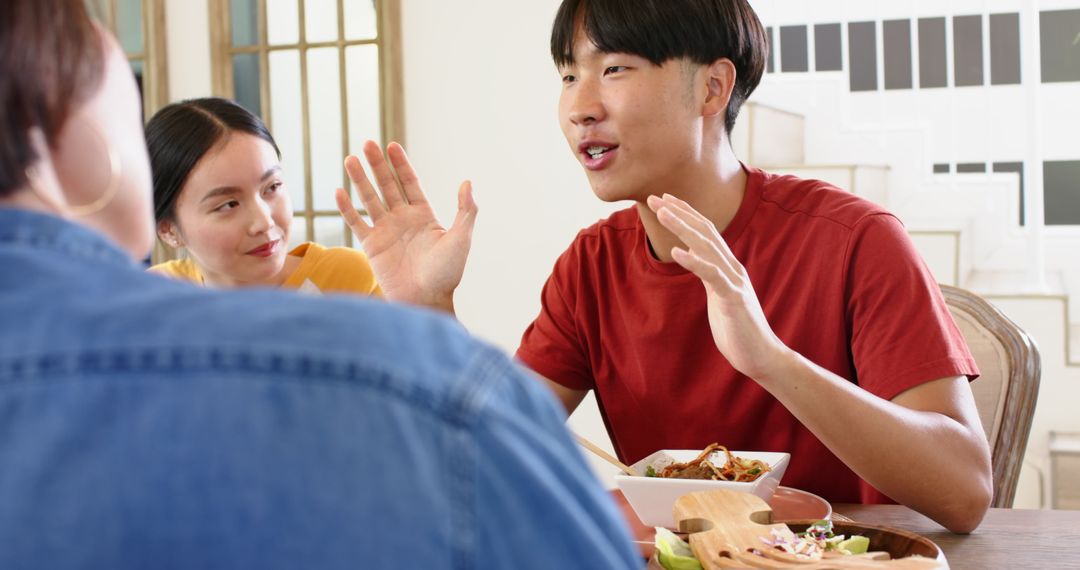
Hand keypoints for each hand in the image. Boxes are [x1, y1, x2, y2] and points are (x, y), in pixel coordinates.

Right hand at [335, 140, 477, 312]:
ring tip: (350, 159)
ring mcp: (386, 231)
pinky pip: (356, 223)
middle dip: (378, 165)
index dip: (401, 164)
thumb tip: (467, 183)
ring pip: (369, 199)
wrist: (426, 300)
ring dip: (360, 180)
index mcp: (424, 215)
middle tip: (367, 144)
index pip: (410, 183)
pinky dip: (347, 209)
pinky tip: (339, 192)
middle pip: (387, 186)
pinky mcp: (371, 246)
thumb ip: (465, 210)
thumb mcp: (461, 239)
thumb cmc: (447, 273)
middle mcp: (403, 220)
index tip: (392, 145)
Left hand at [646, 193, 788, 380]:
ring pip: (706, 246)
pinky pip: (711, 274)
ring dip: (682, 227)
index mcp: (727, 265)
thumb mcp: (718, 295)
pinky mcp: (733, 298)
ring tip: (661, 213)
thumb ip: (708, 275)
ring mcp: (734, 280)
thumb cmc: (738, 328)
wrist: (760, 355)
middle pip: (704, 230)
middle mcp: (732, 266)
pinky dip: (694, 261)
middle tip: (655, 197)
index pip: (705, 231)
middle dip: (678, 212)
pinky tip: (676, 252)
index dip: (685, 213)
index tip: (664, 200)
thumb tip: (692, 258)